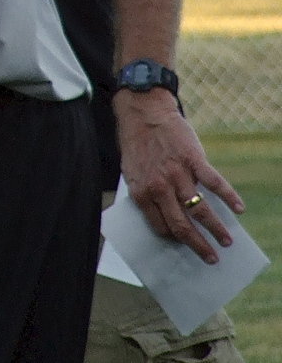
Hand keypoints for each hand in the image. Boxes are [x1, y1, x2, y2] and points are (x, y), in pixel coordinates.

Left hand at [115, 88, 244, 263]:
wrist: (143, 114)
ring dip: (216, 228)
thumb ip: (145, 193)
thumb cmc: (136, 144)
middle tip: (211, 258)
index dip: (175, 238)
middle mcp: (160, 187)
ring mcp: (178, 174)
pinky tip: (240, 208)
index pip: (161, 226)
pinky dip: (229, 196)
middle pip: (181, 225)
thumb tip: (160, 215)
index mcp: (142, 192)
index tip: (185, 245)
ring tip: (227, 241)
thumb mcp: (131, 172)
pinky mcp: (194, 160)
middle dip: (198, 245)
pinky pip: (214, 183)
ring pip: (200, 210)